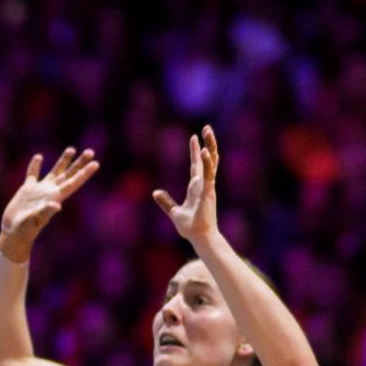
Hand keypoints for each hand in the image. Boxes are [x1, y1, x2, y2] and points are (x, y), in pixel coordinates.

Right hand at [0, 147, 98, 261]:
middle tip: (90, 151)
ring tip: (71, 149)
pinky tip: (39, 157)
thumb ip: (46, 212)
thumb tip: (56, 205)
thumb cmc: (25, 229)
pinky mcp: (27, 190)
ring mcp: (39, 190)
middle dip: (79, 164)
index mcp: (55, 197)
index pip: (73, 182)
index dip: (84, 173)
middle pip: (68, 174)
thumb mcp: (36, 220)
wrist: (13, 233)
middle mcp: (50, 192)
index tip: (95, 163)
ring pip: (55, 172)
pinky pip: (33, 174)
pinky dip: (35, 166)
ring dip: (63, 161)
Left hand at [153, 125, 219, 241]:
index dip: (196, 152)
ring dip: (210, 146)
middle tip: (206, 128)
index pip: (197, 165)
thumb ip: (165, 202)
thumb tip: (155, 192)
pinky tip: (204, 152)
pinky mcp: (208, 192)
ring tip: (207, 132)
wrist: (199, 237)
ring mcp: (208, 187)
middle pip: (207, 159)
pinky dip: (207, 162)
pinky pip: (209, 174)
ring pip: (211, 162)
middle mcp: (204, 184)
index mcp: (197, 187)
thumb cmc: (190, 227)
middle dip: (207, 143)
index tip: (194, 137)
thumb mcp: (174, 212)